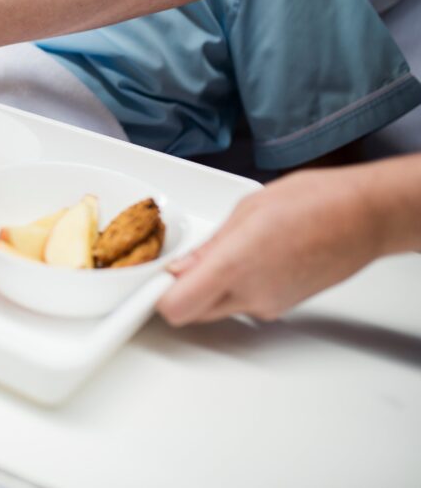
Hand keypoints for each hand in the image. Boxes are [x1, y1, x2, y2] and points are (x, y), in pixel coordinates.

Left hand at [156, 167, 383, 325]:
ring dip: (209, 289)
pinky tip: (252, 259)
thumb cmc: (315, 202)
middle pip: (191, 312)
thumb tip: (180, 267)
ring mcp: (268, 305)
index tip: (151, 280)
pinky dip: (236, 288)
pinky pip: (243, 305)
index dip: (157, 296)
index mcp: (234, 265)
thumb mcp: (247, 210)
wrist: (365, 217)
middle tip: (183, 263)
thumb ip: (208, 246)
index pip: (175, 307)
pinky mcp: (282, 307)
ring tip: (228, 252)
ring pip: (216, 310)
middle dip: (179, 291)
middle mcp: (250, 294)